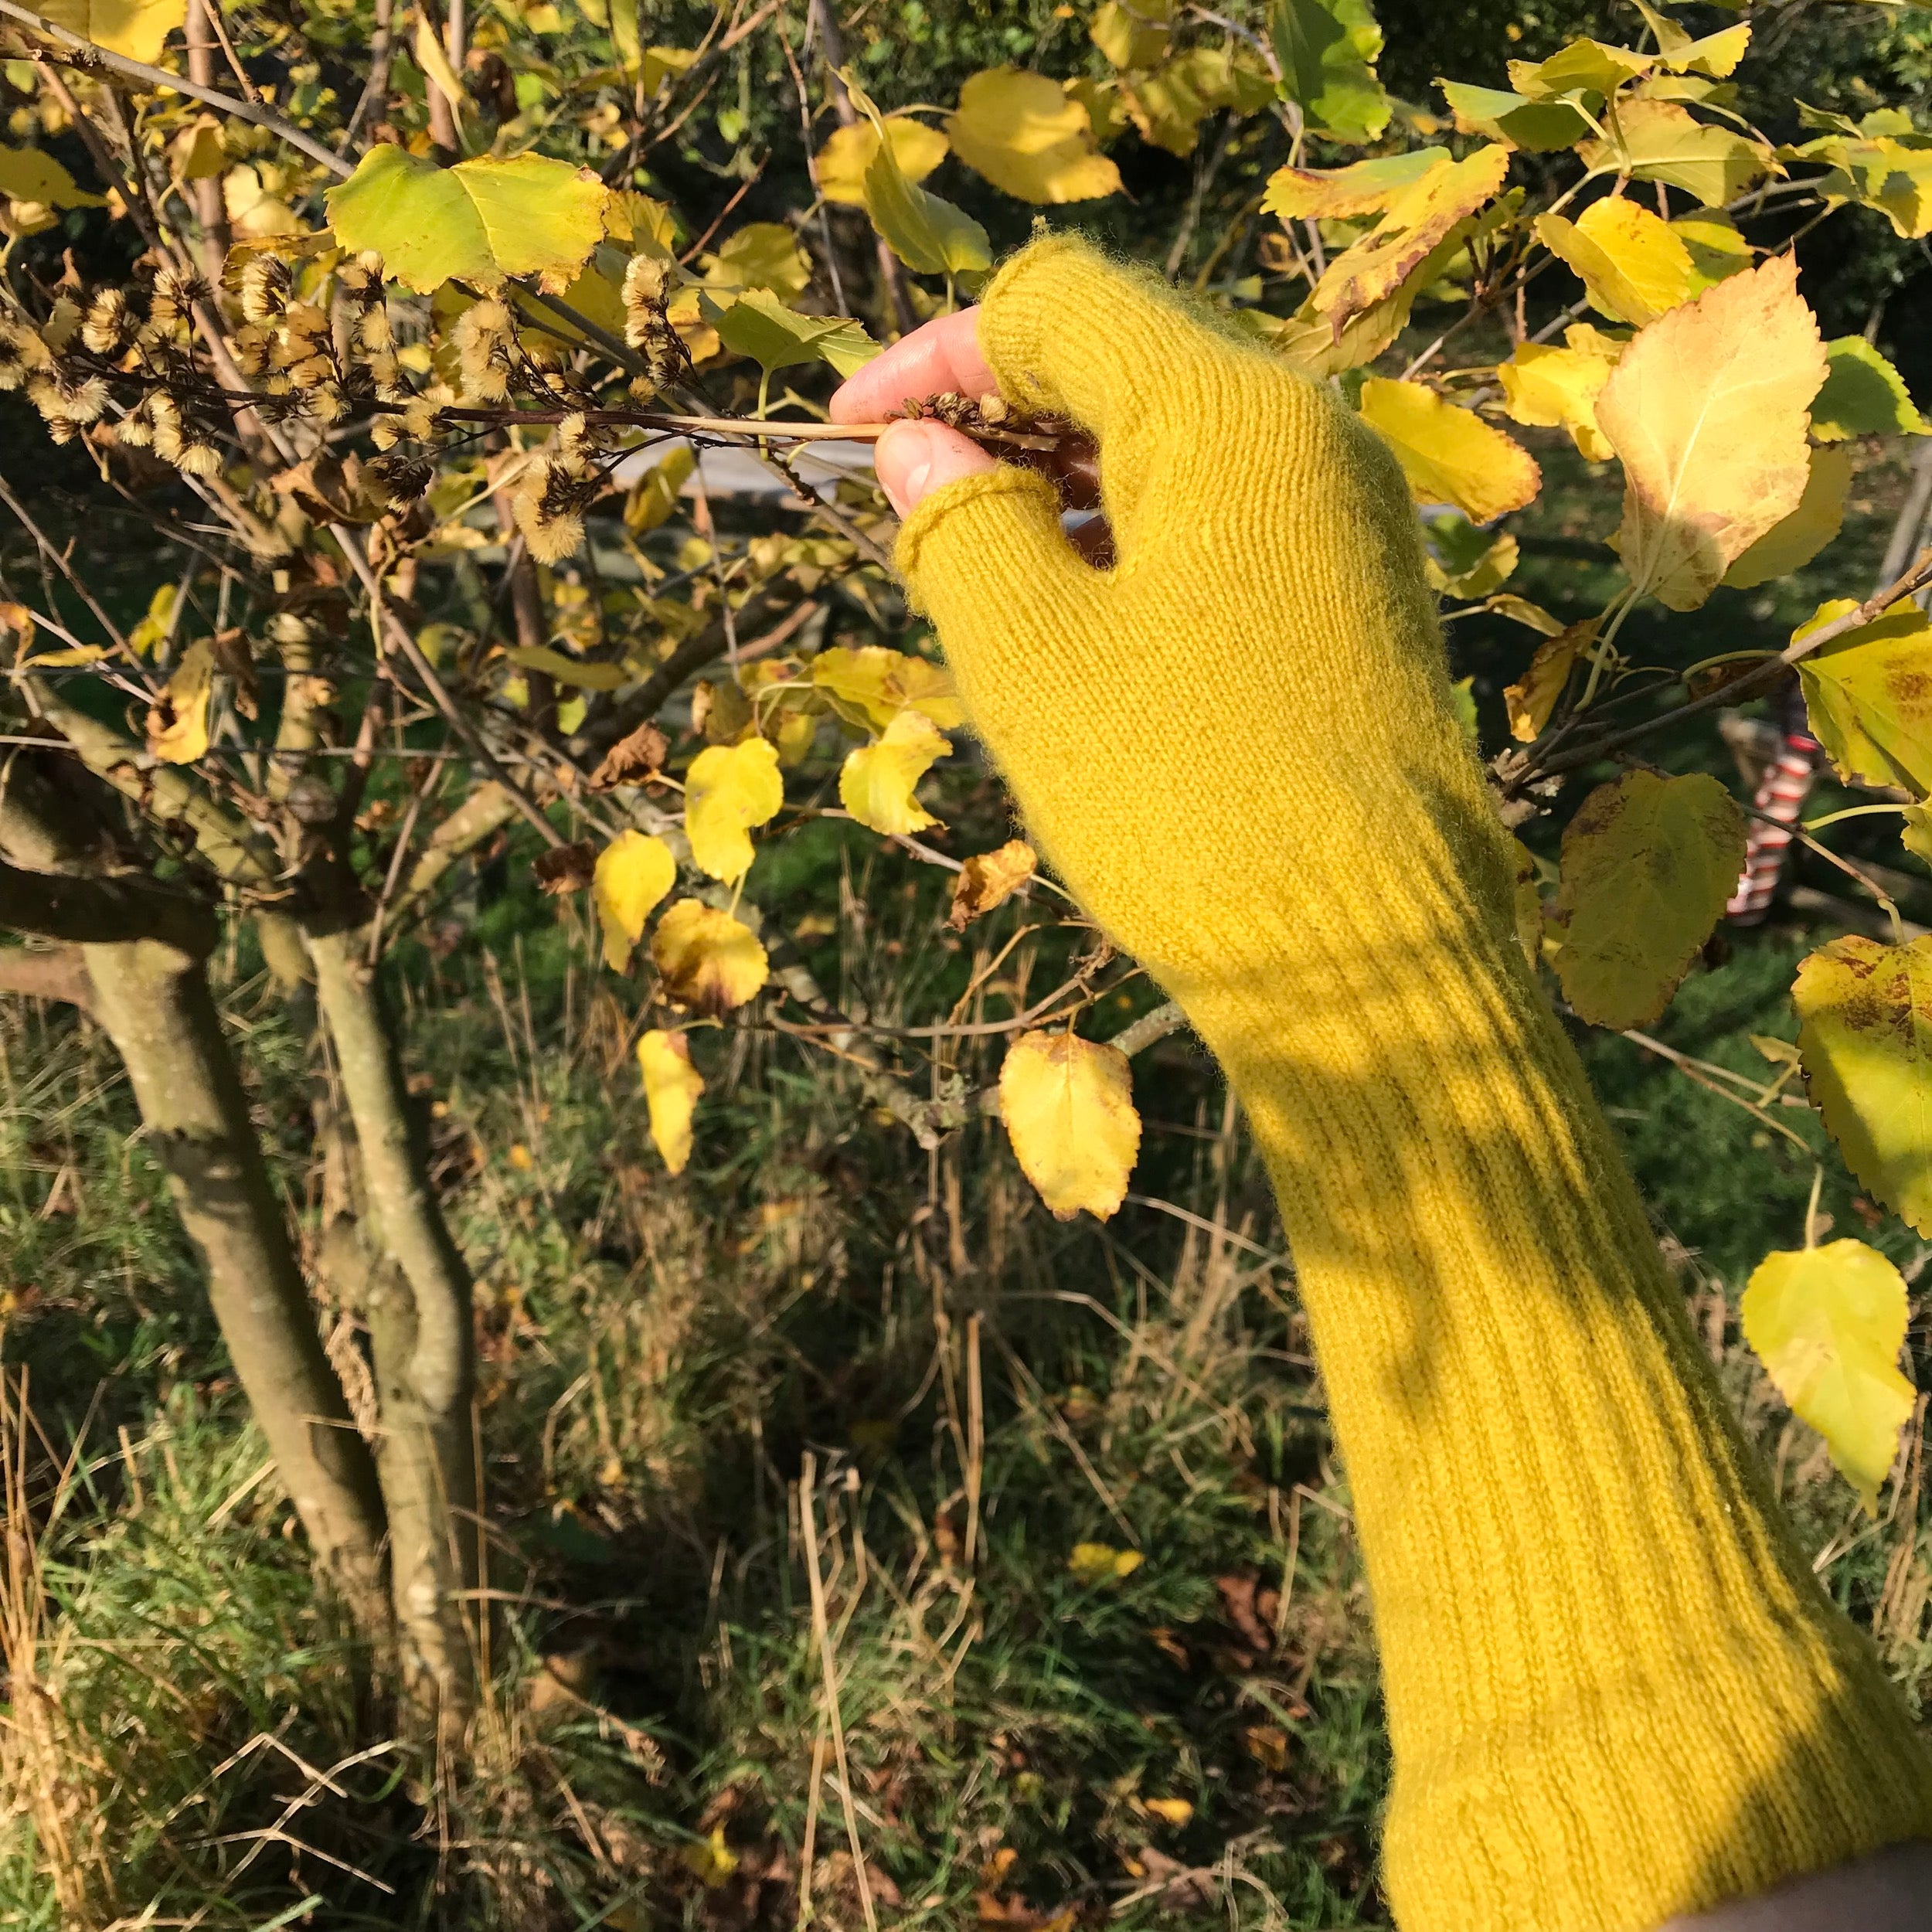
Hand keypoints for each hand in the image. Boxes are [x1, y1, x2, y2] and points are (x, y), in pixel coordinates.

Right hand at [830, 235, 1511, 997]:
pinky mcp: (1357, 589)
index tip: (847, 426)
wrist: (1373, 961)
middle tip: (908, 500)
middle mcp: (1310, 434)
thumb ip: (963, 526)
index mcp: (1232, 416)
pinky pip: (1224, 514)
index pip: (1058, 308)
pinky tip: (1071, 607)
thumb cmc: (1188, 806)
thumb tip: (920, 450)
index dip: (934, 352)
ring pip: (1175, 441)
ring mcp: (1347, 512)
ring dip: (1060, 476)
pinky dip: (1129, 532)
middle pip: (1125, 359)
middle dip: (998, 410)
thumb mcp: (1035, 662)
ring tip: (973, 563)